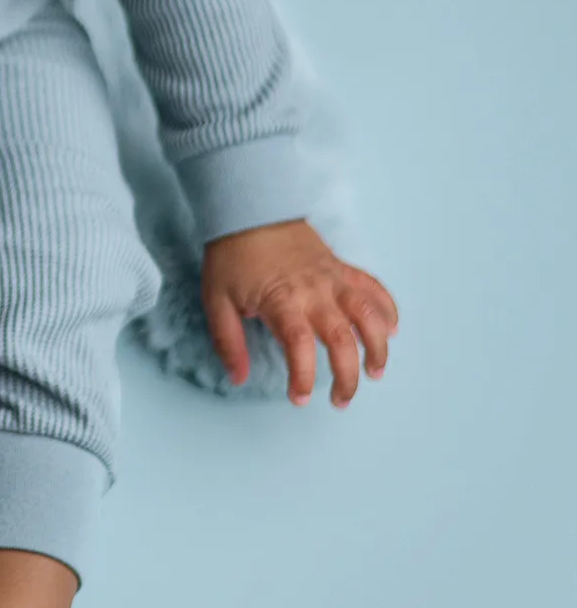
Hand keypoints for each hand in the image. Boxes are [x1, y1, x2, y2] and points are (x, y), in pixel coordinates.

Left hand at [200, 218, 398, 408]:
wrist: (249, 208)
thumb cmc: (231, 256)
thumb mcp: (216, 300)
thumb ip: (228, 342)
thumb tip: (239, 378)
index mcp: (282, 302)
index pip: (300, 347)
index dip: (304, 378)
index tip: (300, 399)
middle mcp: (314, 293)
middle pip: (342, 340)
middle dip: (347, 376)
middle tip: (341, 400)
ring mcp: (332, 279)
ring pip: (368, 315)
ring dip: (377, 346)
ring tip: (376, 371)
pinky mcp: (340, 267)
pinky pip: (372, 287)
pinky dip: (386, 307)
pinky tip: (392, 329)